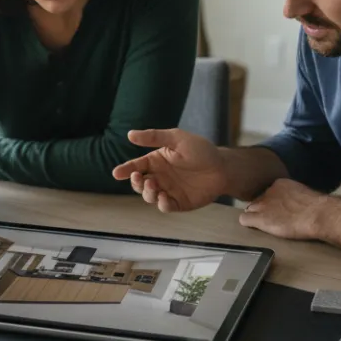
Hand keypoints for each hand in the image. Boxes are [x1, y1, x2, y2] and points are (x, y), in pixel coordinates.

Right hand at [112, 128, 228, 211]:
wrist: (223, 168)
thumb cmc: (201, 150)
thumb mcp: (177, 138)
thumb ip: (154, 137)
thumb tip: (130, 134)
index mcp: (157, 161)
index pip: (136, 166)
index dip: (126, 170)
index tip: (117, 173)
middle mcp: (160, 177)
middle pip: (139, 184)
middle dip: (136, 183)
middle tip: (141, 179)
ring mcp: (168, 190)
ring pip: (149, 196)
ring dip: (147, 193)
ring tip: (154, 186)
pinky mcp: (179, 203)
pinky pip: (165, 206)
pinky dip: (162, 204)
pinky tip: (164, 197)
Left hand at [239, 179, 326, 239]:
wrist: (317, 214)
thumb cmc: (318, 207)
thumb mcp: (304, 195)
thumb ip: (295, 197)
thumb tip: (296, 203)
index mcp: (280, 184)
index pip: (269, 193)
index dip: (272, 203)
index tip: (279, 210)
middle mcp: (268, 191)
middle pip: (258, 201)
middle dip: (263, 209)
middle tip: (272, 219)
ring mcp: (262, 204)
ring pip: (250, 209)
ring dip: (256, 216)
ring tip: (265, 225)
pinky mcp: (259, 218)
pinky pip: (244, 219)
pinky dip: (248, 223)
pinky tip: (254, 228)